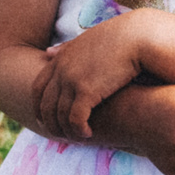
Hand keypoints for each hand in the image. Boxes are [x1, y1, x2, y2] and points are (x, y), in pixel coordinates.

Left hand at [32, 17, 147, 138]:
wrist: (137, 37)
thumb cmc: (117, 37)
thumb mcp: (85, 40)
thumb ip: (65, 48)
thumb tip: (48, 52)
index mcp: (61, 58)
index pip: (38, 88)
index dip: (39, 107)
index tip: (45, 120)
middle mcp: (62, 69)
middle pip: (46, 105)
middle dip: (51, 124)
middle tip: (61, 136)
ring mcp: (72, 80)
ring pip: (59, 116)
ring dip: (67, 131)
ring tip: (78, 138)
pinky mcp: (87, 90)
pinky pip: (75, 119)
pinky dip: (78, 130)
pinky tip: (88, 133)